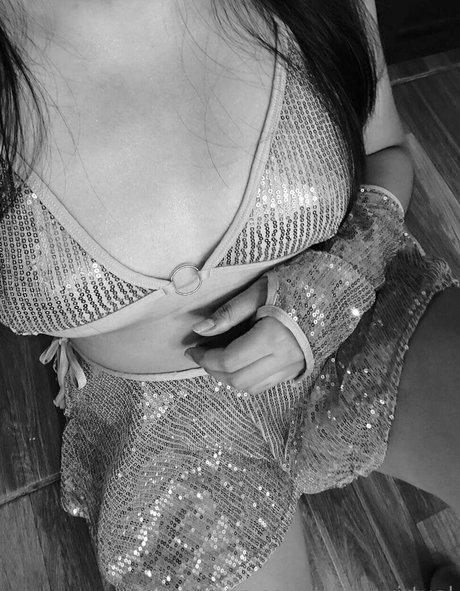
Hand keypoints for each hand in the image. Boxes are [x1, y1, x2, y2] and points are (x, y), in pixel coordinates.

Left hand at [184, 276, 305, 394]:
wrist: (334, 292)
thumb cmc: (296, 286)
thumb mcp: (259, 292)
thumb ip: (229, 313)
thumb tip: (199, 329)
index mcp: (272, 338)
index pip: (229, 360)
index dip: (205, 357)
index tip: (192, 347)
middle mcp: (283, 359)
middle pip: (237, 380)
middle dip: (213, 370)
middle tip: (201, 353)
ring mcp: (291, 368)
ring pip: (250, 387)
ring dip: (228, 378)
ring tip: (218, 359)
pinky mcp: (296, 370)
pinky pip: (264, 384)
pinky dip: (245, 378)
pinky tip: (239, 362)